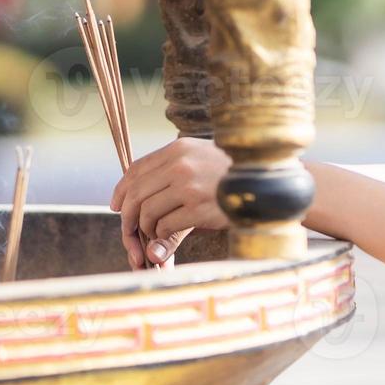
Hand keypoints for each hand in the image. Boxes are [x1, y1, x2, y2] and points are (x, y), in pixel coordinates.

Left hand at [110, 136, 230, 269]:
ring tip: (157, 232)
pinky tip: (171, 235)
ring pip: (147, 212)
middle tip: (130, 228)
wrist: (268, 185)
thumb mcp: (201, 161)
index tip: (116, 204)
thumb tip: (136, 196)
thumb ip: (171, 173)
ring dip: (147, 227)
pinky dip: (162, 235)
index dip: (121, 189)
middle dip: (128, 215)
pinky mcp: (198, 209)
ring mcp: (190, 186)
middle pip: (136, 192)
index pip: (136, 169)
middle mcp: (181, 164)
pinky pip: (165, 226)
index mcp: (179, 149)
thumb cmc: (232, 175)